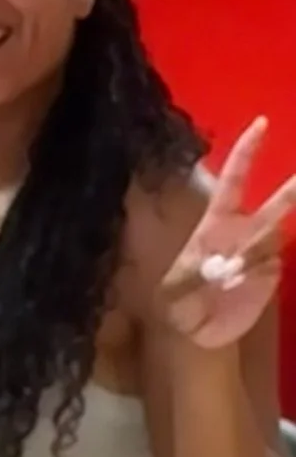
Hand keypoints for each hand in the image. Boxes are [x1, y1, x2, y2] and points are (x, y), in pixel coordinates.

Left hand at [157, 118, 295, 350]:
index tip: (261, 124)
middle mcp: (245, 230)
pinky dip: (266, 267)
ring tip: (248, 257)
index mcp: (216, 223)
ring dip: (284, 225)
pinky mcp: (273, 273)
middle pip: (277, 203)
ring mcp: (263, 251)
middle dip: (295, 188)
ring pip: (281, 232)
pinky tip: (246, 278)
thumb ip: (198, 279)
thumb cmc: (177, 302)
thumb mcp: (173, 291)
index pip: (234, 180)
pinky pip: (275, 263)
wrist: (195, 332)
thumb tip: (228, 270)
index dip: (246, 153)